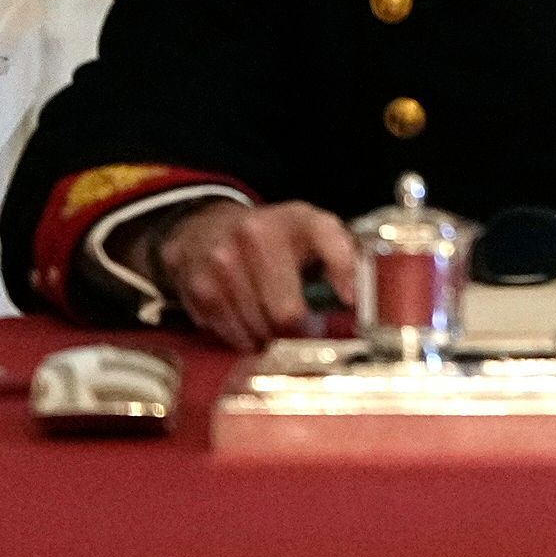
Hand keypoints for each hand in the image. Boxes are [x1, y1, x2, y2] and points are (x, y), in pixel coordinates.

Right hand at [146, 200, 356, 350]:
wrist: (207, 225)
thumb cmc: (272, 238)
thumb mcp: (314, 232)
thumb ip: (343, 258)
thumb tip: (356, 298)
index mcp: (296, 219)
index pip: (329, 242)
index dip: (344, 276)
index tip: (350, 302)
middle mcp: (256, 233)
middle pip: (286, 313)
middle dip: (294, 330)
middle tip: (294, 326)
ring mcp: (223, 259)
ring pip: (257, 330)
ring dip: (266, 337)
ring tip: (267, 320)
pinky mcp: (199, 285)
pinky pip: (229, 333)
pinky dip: (239, 336)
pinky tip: (243, 318)